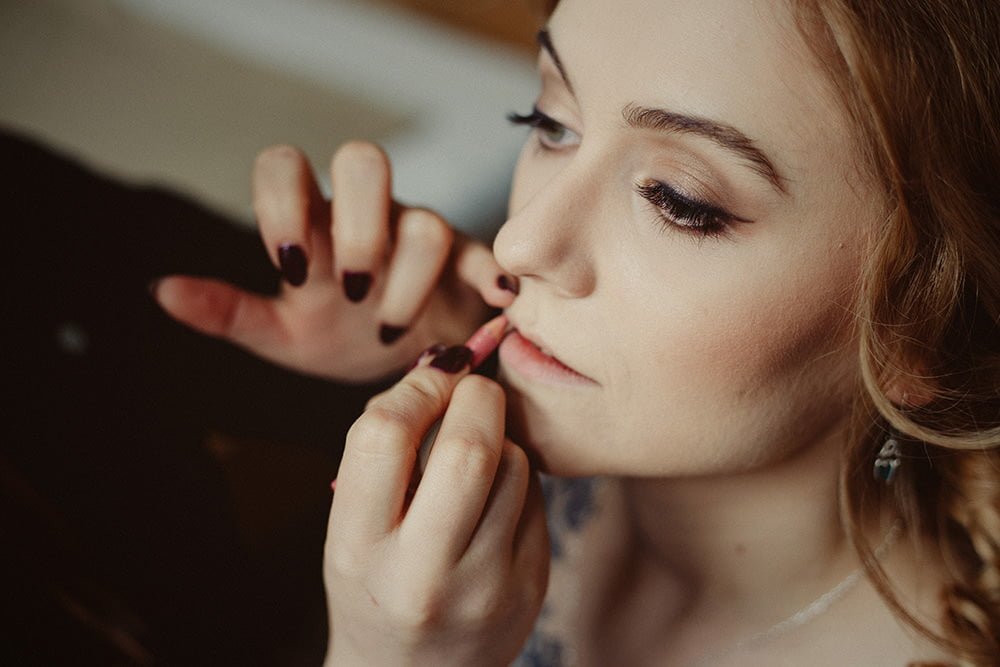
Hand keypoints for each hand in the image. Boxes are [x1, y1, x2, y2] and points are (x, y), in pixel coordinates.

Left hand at [152, 142, 515, 381]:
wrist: (402, 362)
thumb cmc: (338, 338)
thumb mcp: (277, 334)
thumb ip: (227, 312)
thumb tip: (160, 291)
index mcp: (313, 223)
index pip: (285, 166)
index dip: (283, 202)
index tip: (290, 268)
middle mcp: (367, 215)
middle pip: (364, 161)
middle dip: (358, 225)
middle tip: (349, 291)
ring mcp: (419, 234)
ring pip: (425, 222)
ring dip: (408, 280)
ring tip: (390, 334)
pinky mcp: (465, 264)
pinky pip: (481, 253)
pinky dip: (487, 274)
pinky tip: (494, 303)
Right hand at [324, 346, 549, 665]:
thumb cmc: (375, 581)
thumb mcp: (351, 527)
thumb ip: (385, 451)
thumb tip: (446, 364)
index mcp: (358, 550)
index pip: (383, 435)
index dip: (414, 388)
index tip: (432, 376)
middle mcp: (422, 575)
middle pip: (469, 448)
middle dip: (476, 396)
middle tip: (471, 390)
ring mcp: (485, 588)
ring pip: (515, 466)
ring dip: (500, 440)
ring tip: (476, 460)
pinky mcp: (530, 589)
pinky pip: (537, 499)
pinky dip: (518, 481)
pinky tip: (493, 502)